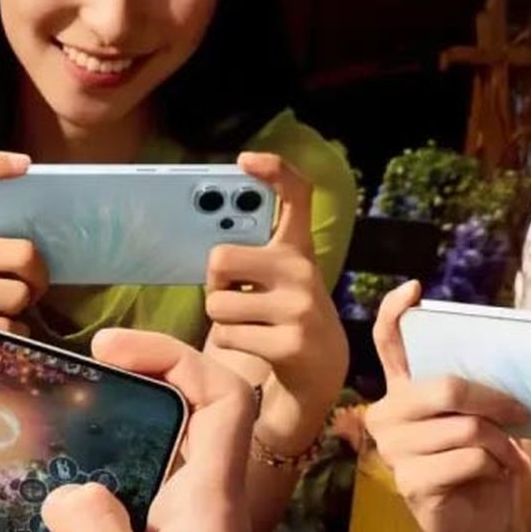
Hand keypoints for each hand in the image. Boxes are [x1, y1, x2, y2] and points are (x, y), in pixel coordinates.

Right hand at [5, 330, 303, 531]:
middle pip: (152, 439)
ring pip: (105, 496)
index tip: (111, 348)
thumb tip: (65, 490)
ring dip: (56, 474)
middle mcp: (182, 526)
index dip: (175, 357)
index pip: (220, 401)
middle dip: (98, 410)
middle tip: (37, 397)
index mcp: (206, 512)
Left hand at [205, 152, 346, 455]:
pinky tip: (254, 345)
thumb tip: (210, 245)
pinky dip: (228, 342)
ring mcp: (298, 308)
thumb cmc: (283, 316)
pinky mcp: (289, 343)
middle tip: (233, 294)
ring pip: (217, 304)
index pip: (296, 194)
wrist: (321, 372)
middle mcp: (302, 272)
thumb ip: (254, 256)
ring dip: (221, 318)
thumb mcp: (279, 279)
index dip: (273, 170)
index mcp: (298, 249)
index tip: (245, 160)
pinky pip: (226, 334)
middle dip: (214, 282)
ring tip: (249, 325)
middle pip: (220, 259)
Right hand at [363, 281, 530, 531]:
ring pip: (465, 428)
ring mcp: (393, 450)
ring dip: (503, 445)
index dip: (395, 313)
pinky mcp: (409, 483)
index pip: (387, 343)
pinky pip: (468, 460)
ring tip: (513, 459)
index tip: (415, 289)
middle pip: (445, 387)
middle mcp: (388, 415)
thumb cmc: (485, 465)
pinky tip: (497, 476)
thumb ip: (481, 391)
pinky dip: (497, 467)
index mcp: (403, 391)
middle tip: (522, 415)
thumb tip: (512, 362)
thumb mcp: (484, 420)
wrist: (485, 526)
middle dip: (496, 400)